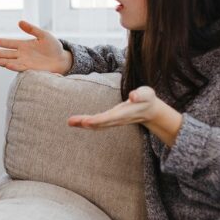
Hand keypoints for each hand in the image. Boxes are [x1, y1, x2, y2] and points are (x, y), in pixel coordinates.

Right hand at [0, 20, 72, 73]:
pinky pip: (19, 67)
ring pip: (9, 61)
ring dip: (0, 61)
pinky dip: (13, 66)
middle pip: (6, 53)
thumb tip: (19, 22)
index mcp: (23, 45)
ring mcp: (25, 62)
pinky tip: (6, 65)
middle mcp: (21, 54)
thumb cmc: (53, 47)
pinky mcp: (30, 69)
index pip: (8, 43)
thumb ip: (32, 29)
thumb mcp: (43, 35)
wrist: (62, 59)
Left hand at [68, 86, 182, 146]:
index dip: (98, 120)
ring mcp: (113, 121)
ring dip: (83, 124)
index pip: (109, 118)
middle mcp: (117, 119)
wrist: (150, 111)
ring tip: (70, 121)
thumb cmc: (147, 99)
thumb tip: (133, 96)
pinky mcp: (111, 120)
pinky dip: (87, 124)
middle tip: (71, 121)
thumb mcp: (147, 94)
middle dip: (85, 123)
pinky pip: (97, 124)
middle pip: (99, 123)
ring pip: (97, 125)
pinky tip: (77, 122)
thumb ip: (140, 95)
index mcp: (124, 113)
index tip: (86, 121)